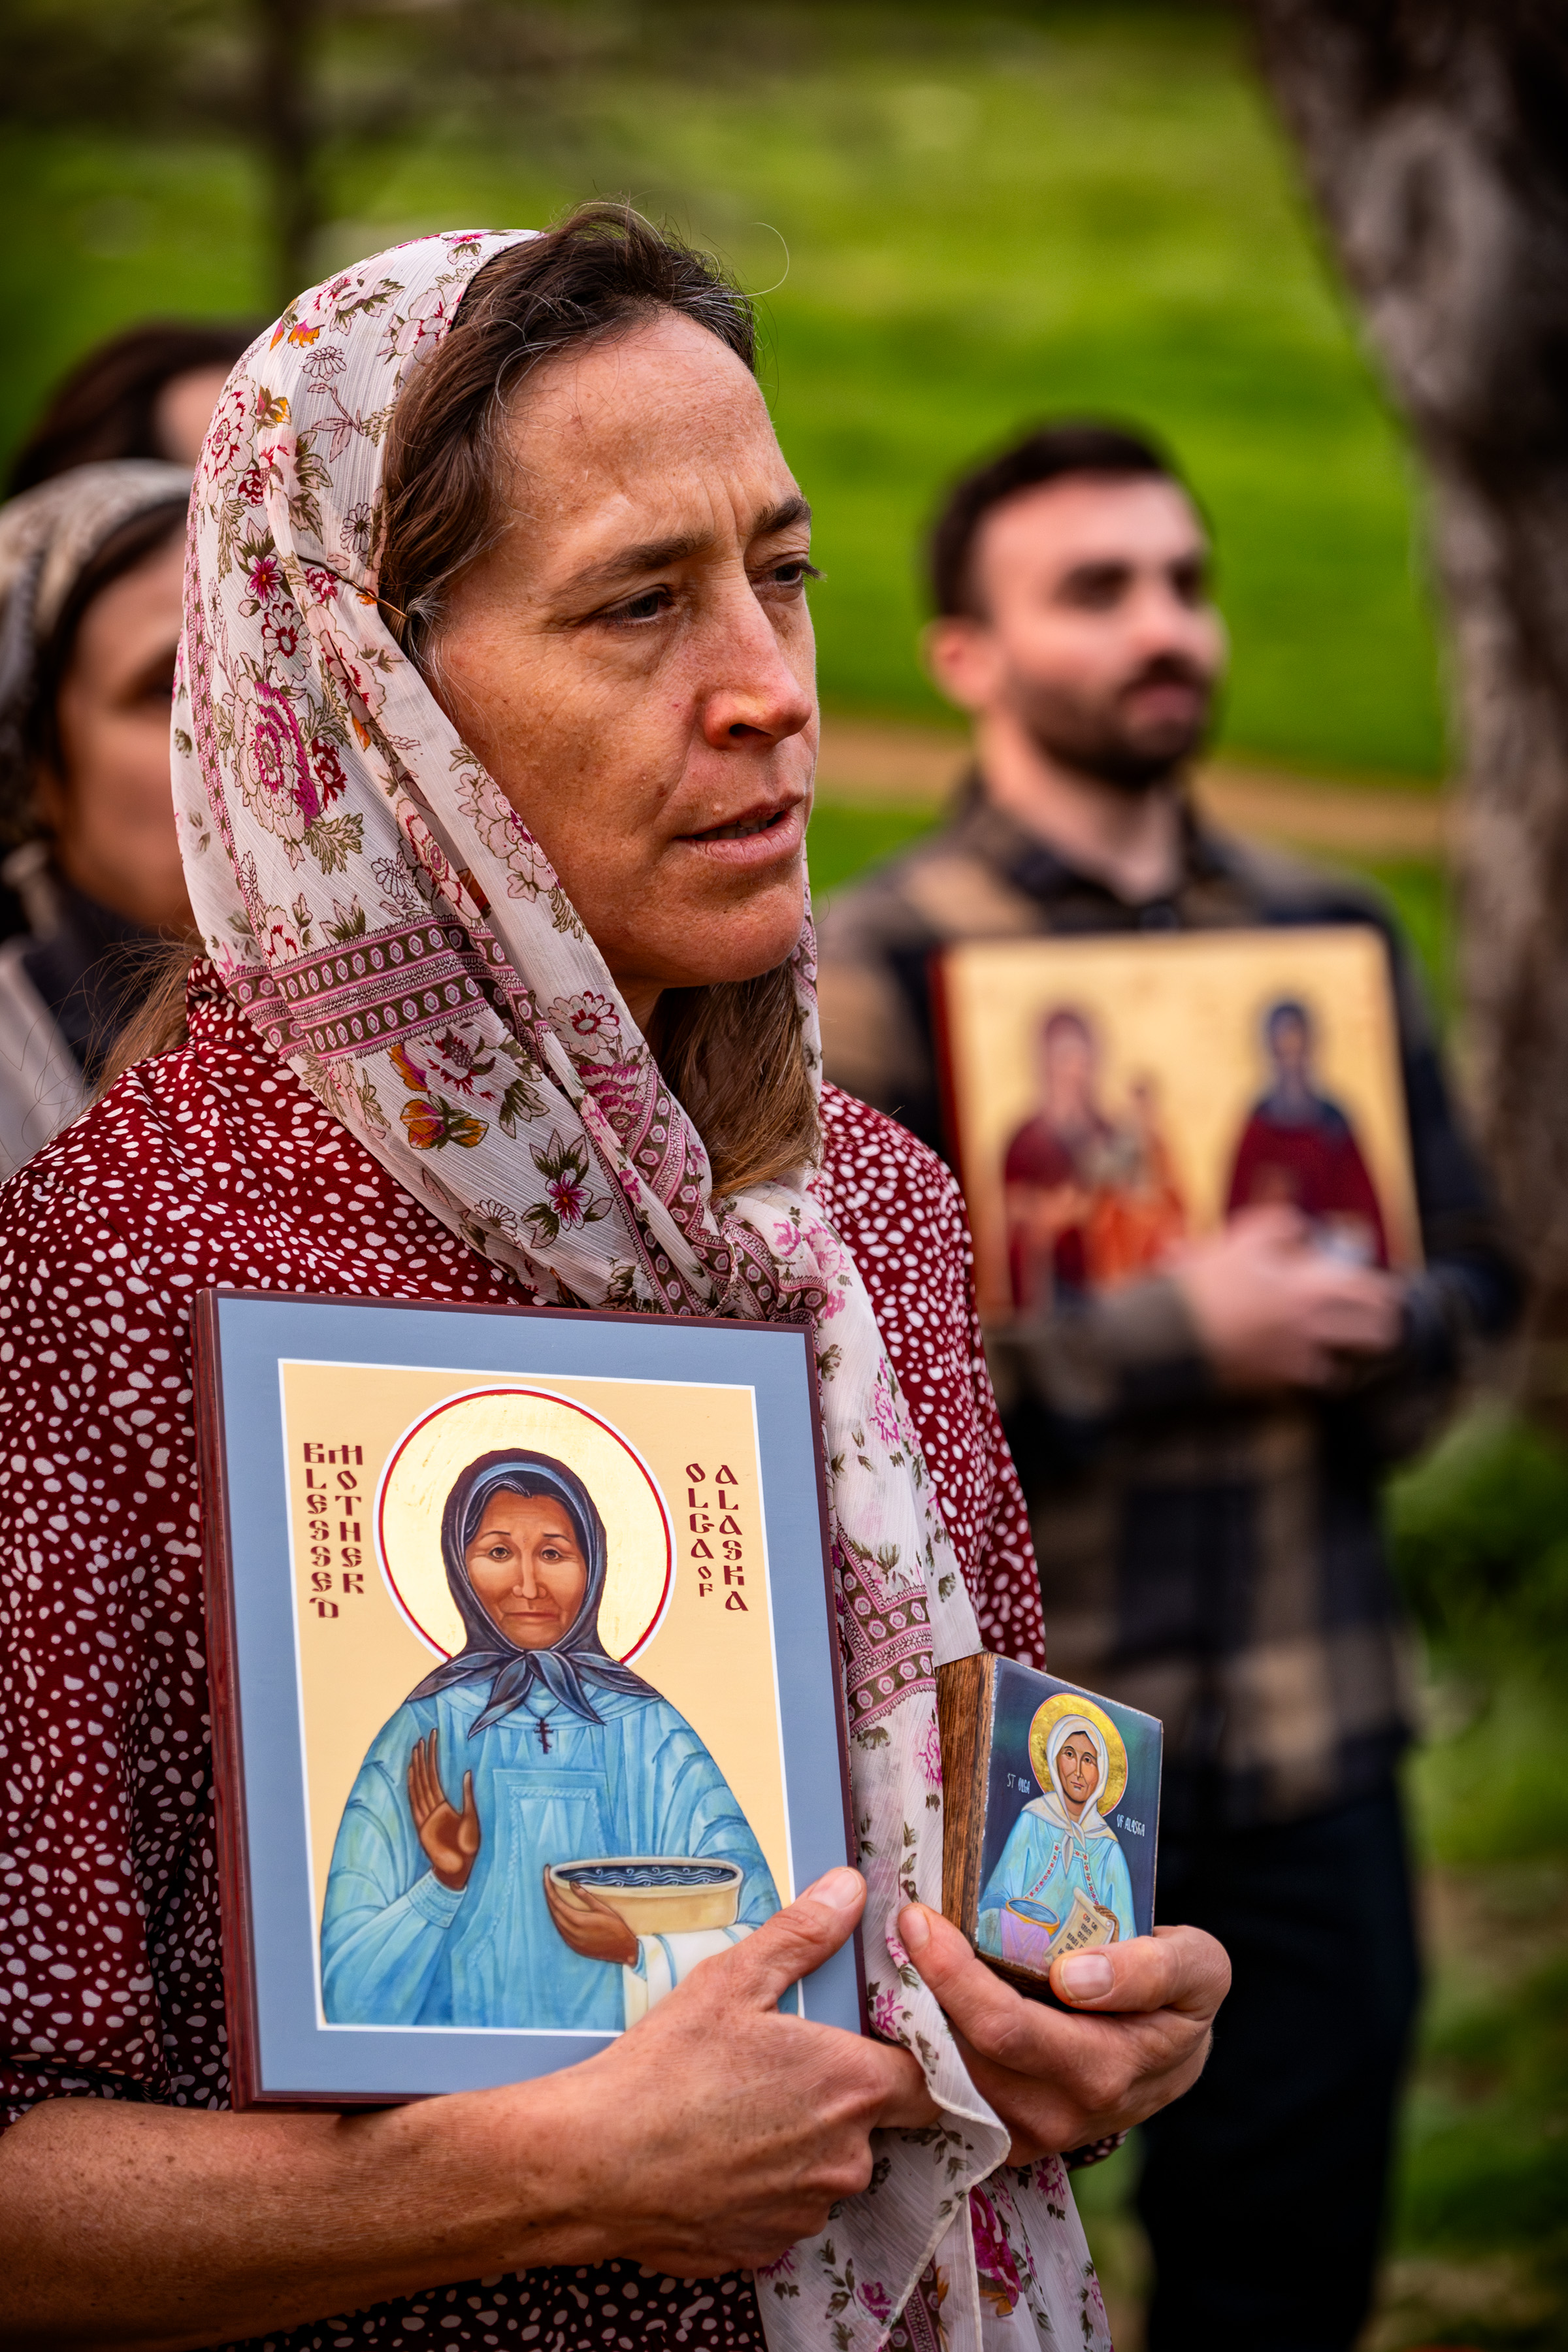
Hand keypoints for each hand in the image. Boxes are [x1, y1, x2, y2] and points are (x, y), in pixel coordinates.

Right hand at [407, 1729, 480, 1889]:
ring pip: (420, 1786)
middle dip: (424, 1757)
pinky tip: (412, 1772)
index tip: (432, 1740)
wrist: (461, 1867)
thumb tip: (467, 1773)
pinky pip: (416, 1802)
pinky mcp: (422, 1825)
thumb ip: (467, 1795)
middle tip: (422, 1737)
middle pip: (426, 1777)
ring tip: (415, 1749)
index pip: (435, 1777)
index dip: (433, 1758)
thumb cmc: (469, 1845)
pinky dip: (413, 1787)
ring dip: (417, 1767)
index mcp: (443, 1806)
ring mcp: (425, 1816)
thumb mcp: (472, 1816)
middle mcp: (432, 1808)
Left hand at [544, 1869, 638, 1965]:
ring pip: (555, 1921)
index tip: (546, 1872)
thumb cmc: (617, 1928)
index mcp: (578, 1921)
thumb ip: (586, 1897)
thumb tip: (571, 1884)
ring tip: (552, 1892)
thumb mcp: (603, 1909)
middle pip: (553, 1910)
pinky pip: (560, 1930)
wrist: (624, 1950)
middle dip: (548, 1894)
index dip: (548, 1886)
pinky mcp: (574, 1947)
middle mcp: (571, 1933)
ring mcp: (571, 1941)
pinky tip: (559, 1911)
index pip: (556, 1902)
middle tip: (547, 1879)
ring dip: (552, 1906)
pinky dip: (557, 1918)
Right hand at [546, 1867, 931, 2275]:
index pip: (925, 2081)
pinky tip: (714, 2156)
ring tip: (734, 2112)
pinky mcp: (766, 2250)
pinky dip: (760, 2186)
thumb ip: (803, 1934)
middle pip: (870, 2126)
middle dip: (833, 2100)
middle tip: (773, 2070)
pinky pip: (782, 2210)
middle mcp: (846, 2159)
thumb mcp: (732, 1981)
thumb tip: (851, 1888)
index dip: (904, 2061)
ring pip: (823, 2169)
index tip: (870, 2046)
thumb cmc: (664, 2069)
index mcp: (851, 2087)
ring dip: (797, 2146)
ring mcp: (806, 2213)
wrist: (593, 2164)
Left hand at [897, 1907, 1228, 2162]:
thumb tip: (1075, 1976)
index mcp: (1104, 2072)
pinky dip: (925, 2049)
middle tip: (901, 1925)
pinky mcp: (1005, 2136)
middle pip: (962, 2057)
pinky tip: (917, 1999)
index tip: (919, 1919)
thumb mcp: (1197, 1969)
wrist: (1173, 2057)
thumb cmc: (1178, 1999)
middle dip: (921, 1988)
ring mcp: (1027, 2134)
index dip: (953, 1975)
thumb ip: (1152, 1968)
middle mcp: (1058, 2114)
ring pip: (946, 2080)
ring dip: (916, 2020)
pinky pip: (949, 2094)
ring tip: (903, 1954)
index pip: (1005, 2029)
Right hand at [1169, 1204, 1401, 1387]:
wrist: (1175, 1331)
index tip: (1390, 1288)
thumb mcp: (1242, 1238)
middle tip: (1382, 1319)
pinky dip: (1323, 1373)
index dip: (1387, 1290)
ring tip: (1354, 1343)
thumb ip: (1281, 1224)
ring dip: (1357, 1351)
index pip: (1371, 1289)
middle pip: (1374, 1331)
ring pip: (1351, 1361)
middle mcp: (1315, 1325)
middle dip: (1383, 1324)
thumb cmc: (1208, 1282)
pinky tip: (1318, 1364)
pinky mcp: (1281, 1381)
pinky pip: (1318, 1382)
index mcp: (1310, 1287)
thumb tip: (1304, 1227)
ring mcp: (1299, 1357)